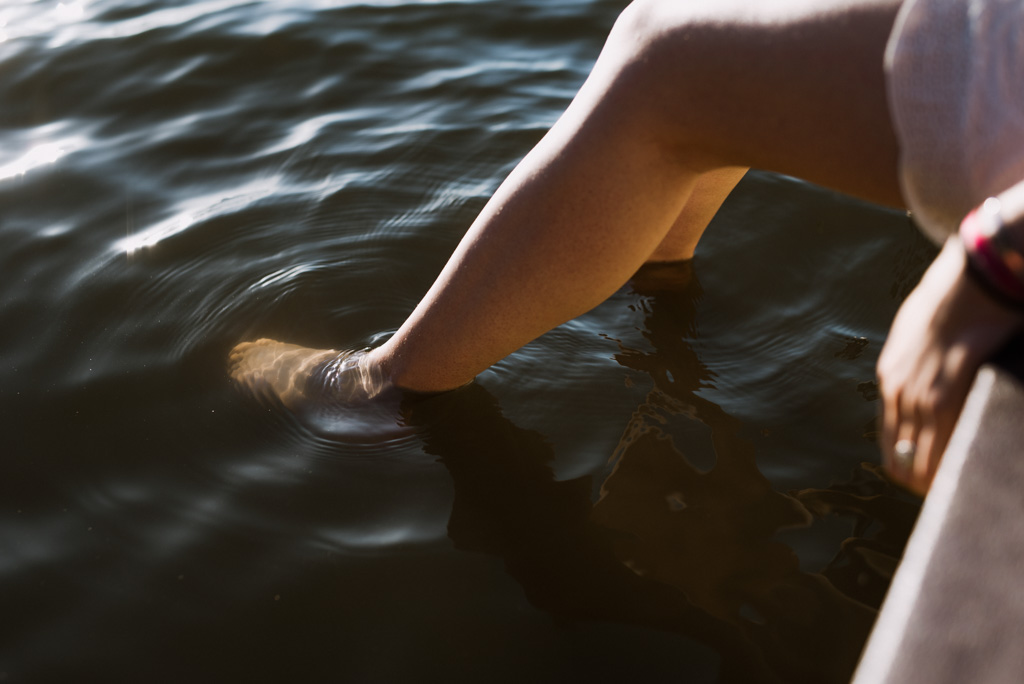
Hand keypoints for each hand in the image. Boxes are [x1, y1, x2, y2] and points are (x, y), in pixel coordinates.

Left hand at [877, 237, 1023, 494]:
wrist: (969, 278)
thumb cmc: (953, 300)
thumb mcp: (920, 333)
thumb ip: (921, 362)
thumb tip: (938, 381)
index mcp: (891, 380)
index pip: (891, 444)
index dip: (911, 468)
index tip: (933, 483)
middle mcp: (897, 393)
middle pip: (901, 461)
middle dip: (926, 485)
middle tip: (953, 500)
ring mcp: (918, 395)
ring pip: (920, 461)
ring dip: (941, 483)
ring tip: (964, 496)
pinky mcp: (944, 393)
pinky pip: (942, 445)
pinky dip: (953, 465)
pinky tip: (971, 476)